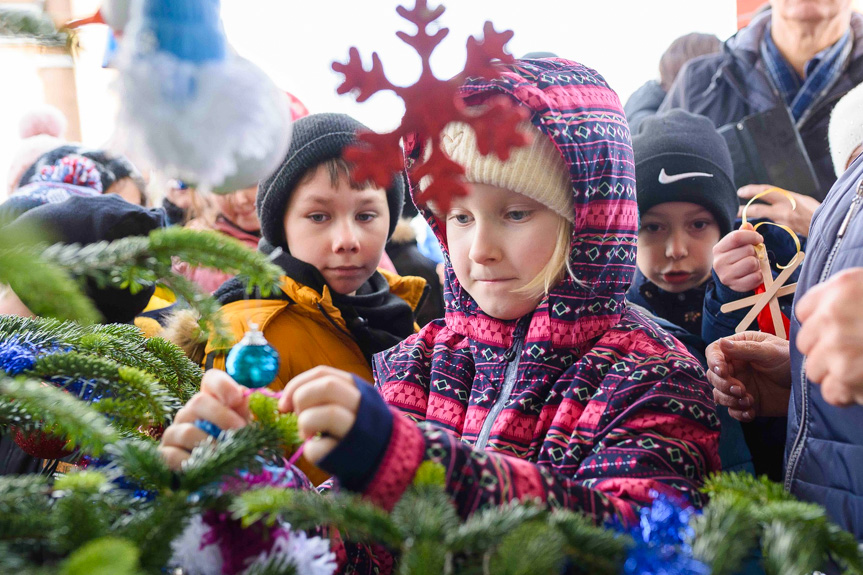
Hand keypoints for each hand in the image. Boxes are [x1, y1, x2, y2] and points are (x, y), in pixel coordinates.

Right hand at [159, 370, 249, 469]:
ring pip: (187, 431)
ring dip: (209, 444)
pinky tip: (205, 468)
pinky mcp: (164, 454)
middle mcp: (189, 412)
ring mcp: (174, 432)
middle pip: (198, 402)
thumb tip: (244, 394)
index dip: (223, 385)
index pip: (211, 379)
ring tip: (225, 455)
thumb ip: (245, 411)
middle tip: (240, 431)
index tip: (237, 398)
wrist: (219, 477)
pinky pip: (172, 455)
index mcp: (211, 401)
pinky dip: (191, 462)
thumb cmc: (235, 448)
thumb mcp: (245, 428)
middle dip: (222, 417)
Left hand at [279, 366, 360, 463]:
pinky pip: (319, 448)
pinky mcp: (350, 454)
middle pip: (328, 386)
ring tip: (307, 434)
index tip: (284, 404)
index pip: (322, 373)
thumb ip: (321, 396)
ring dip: (306, 422)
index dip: (297, 384)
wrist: (384, 459)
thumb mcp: (346, 405)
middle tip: (298, 416)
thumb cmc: (354, 430)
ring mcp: (358, 428)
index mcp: (357, 388)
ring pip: (330, 413)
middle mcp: (361, 404)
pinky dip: (310, 450)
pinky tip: (320, 452)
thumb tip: (284, 402)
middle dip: (302, 399)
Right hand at [706, 331, 791, 420]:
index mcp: (738, 349)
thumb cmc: (793, 361)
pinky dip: (738, 413)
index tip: (723, 371)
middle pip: (713, 376)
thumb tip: (721, 343)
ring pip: (719, 394)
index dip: (714, 361)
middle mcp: (736, 367)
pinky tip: (751, 412)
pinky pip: (733, 410)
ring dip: (729, 400)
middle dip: (723, 384)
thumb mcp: (771, 352)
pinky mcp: (747, 403)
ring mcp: (740, 385)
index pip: (714, 352)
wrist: (810, 387)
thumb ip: (745, 349)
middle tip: (740, 389)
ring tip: (748, 400)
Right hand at [712, 224, 763, 292]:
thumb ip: (742, 234)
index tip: (759, 239)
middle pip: (748, 250)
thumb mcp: (736, 245)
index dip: (752, 236)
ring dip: (757, 264)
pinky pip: (756, 276)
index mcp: (718, 249)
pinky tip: (752, 274)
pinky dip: (759, 274)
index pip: (737, 237)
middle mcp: (719, 262)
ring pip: (753, 263)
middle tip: (752, 255)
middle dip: (755, 252)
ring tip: (752, 265)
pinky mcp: (736, 286)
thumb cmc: (735, 257)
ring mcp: (726, 275)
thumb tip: (747, 225)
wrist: (729, 278)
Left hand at [737, 184, 819, 237]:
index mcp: (788, 196)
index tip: (741, 191)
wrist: (828, 222)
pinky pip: (772, 224)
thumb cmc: (816, 209)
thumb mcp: (801, 198)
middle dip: (745, 208)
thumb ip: (786, 198)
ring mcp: (785, 219)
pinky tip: (755, 227)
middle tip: (734, 209)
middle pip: (759, 206)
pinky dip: (764, 225)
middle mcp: (785, 207)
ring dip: (750, 215)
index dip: (752, 190)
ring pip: (763, 215)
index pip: (766, 191)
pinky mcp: (787, 228)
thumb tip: (774, 198)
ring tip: (739, 216)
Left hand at [796, 268, 862, 405]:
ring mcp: (839, 347)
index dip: (822, 324)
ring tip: (862, 371)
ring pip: (814, 369)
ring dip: (835, 374)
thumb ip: (850, 300)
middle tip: (855, 354)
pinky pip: (832, 392)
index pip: (806, 310)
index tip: (839, 331)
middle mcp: (833, 315)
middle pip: (806, 342)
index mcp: (842, 288)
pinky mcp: (849, 376)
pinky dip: (847, 395)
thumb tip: (827, 323)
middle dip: (826, 351)